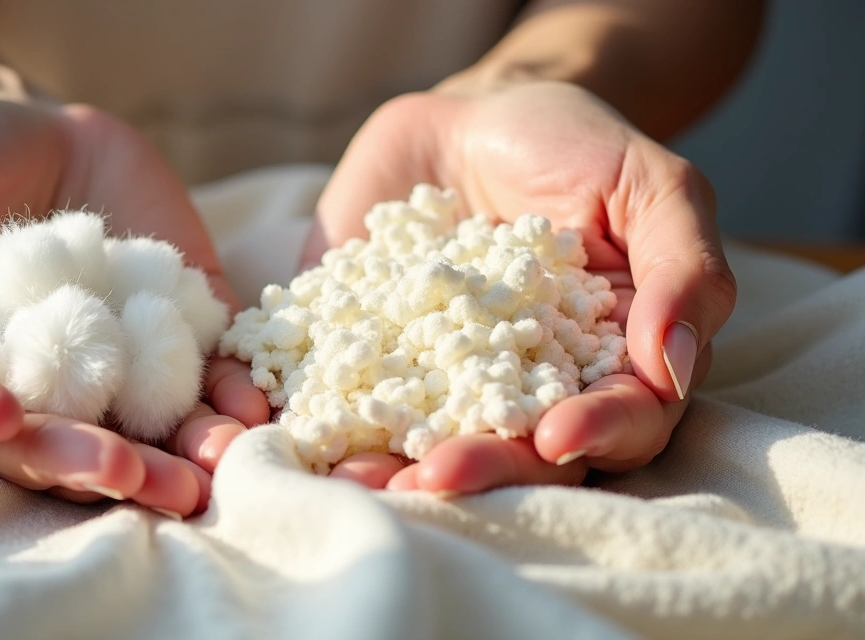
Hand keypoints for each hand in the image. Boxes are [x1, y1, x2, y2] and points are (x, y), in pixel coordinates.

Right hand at [0, 94, 267, 515]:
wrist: (38, 127)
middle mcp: (23, 387)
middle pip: (46, 444)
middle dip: (85, 463)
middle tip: (125, 472)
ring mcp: (104, 371)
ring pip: (131, 433)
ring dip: (169, 459)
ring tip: (204, 471)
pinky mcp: (171, 341)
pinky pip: (200, 383)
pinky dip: (225, 402)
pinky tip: (248, 413)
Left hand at [304, 81, 735, 493]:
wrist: (475, 114)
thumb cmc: (579, 146)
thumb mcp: (652, 188)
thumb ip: (683, 271)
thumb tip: (673, 371)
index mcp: (605, 367)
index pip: (613, 424)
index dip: (589, 436)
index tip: (553, 436)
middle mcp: (521, 390)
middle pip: (511, 453)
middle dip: (476, 468)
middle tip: (433, 477)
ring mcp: (440, 378)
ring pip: (422, 440)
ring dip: (388, 467)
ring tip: (351, 475)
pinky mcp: (368, 352)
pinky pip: (342, 394)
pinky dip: (316, 416)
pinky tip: (286, 430)